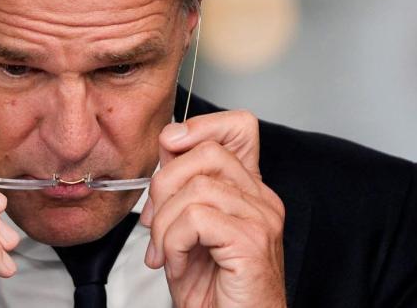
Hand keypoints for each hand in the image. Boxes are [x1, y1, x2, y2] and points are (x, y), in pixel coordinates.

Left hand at [140, 111, 285, 307]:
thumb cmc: (211, 290)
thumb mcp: (184, 229)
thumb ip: (180, 187)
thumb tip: (166, 148)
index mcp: (246, 190)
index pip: (238, 127)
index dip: (199, 127)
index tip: (170, 149)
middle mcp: (260, 199)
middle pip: (206, 152)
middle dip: (165, 184)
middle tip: (155, 224)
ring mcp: (261, 219)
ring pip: (196, 186)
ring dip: (165, 223)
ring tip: (166, 252)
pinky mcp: (252, 241)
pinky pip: (196, 218)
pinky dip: (174, 242)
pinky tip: (178, 263)